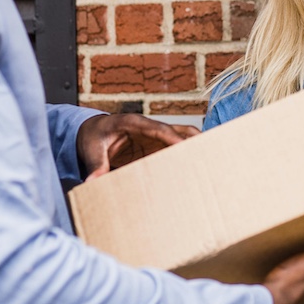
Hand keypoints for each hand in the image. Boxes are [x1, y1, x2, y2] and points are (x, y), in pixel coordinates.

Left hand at [77, 113, 200, 180]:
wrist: (91, 132)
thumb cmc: (91, 137)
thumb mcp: (90, 150)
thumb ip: (95, 165)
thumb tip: (92, 181)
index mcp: (132, 122)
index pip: (158, 128)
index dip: (173, 137)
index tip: (184, 147)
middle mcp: (149, 127)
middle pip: (178, 129)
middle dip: (194, 141)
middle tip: (210, 154)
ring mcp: (155, 136)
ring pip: (183, 137)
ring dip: (196, 147)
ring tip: (213, 162)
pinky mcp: (157, 146)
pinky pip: (176, 148)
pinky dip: (187, 156)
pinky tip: (198, 169)